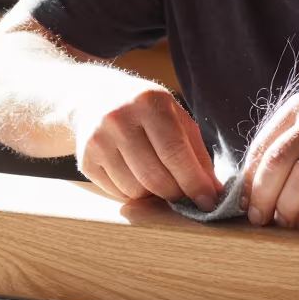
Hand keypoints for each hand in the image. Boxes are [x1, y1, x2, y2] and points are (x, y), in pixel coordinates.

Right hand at [74, 76, 220, 210]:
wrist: (93, 97)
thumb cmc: (145, 109)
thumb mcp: (176, 117)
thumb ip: (197, 153)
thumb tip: (213, 192)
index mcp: (149, 103)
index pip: (174, 152)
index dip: (194, 182)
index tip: (209, 202)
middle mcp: (119, 118)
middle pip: (155, 176)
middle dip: (177, 195)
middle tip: (187, 198)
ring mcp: (98, 140)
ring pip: (135, 190)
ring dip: (154, 196)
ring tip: (160, 182)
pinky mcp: (85, 159)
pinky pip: (117, 193)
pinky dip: (134, 195)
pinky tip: (137, 178)